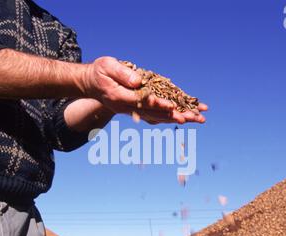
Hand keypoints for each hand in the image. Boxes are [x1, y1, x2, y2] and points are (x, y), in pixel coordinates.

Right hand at [81, 56, 206, 123]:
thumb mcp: (107, 66)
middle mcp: (127, 108)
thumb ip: (122, 73)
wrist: (90, 84)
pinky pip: (154, 116)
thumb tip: (139, 81)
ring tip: (194, 119)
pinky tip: (181, 117)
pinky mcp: (136, 109)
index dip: (158, 104)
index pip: (142, 102)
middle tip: (193, 118)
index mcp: (120, 98)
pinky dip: (168, 117)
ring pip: (156, 117)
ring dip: (175, 118)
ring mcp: (131, 111)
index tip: (173, 106)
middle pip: (153, 114)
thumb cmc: (99, 72)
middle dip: (174, 116)